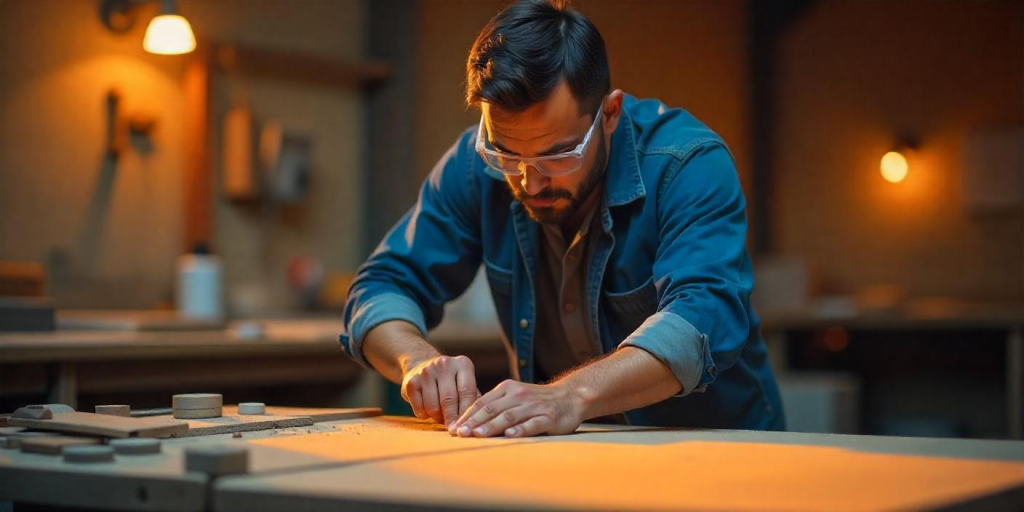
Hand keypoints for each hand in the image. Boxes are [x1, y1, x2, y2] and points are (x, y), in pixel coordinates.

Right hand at [401, 355, 478, 428]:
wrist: (421, 365)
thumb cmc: (450, 381)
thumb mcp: (464, 383)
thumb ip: (472, 400)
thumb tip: (472, 422)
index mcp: (462, 363)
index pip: (467, 391)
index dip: (467, 412)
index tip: (467, 427)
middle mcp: (444, 364)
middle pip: (449, 400)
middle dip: (452, 419)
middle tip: (454, 430)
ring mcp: (426, 371)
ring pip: (433, 407)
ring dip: (438, 418)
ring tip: (441, 417)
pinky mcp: (411, 382)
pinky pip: (420, 409)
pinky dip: (424, 415)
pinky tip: (427, 409)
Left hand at [449, 379, 585, 437]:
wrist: (569, 397)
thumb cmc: (536, 400)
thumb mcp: (514, 396)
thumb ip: (495, 405)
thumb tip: (468, 421)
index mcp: (507, 389)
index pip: (482, 402)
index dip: (467, 415)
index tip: (453, 428)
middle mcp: (518, 395)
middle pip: (492, 409)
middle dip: (474, 422)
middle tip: (459, 434)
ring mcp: (533, 406)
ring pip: (508, 416)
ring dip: (491, 426)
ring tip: (477, 435)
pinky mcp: (548, 417)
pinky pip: (532, 424)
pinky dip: (520, 429)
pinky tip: (509, 435)